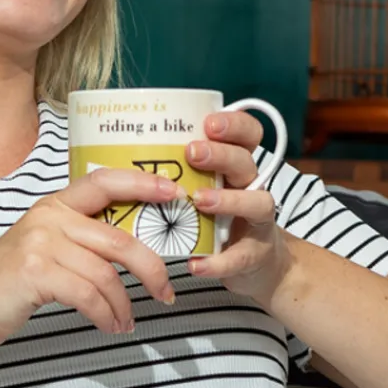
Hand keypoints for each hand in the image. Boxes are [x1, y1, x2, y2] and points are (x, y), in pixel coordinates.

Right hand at [0, 169, 183, 353]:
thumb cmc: (7, 285)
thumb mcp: (42, 249)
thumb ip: (77, 240)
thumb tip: (129, 251)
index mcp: (53, 206)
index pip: (105, 182)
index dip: (143, 184)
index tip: (174, 193)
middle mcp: (48, 218)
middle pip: (119, 240)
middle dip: (152, 269)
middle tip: (166, 293)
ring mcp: (40, 244)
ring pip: (106, 274)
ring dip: (124, 304)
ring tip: (126, 322)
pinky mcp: (35, 272)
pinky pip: (89, 295)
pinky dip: (106, 315)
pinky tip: (109, 326)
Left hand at [185, 110, 290, 306]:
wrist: (256, 264)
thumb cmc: (220, 220)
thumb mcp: (205, 190)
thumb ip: (180, 175)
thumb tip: (129, 155)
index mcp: (236, 167)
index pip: (247, 135)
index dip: (234, 124)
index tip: (209, 123)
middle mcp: (252, 188)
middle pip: (246, 161)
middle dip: (221, 154)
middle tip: (193, 152)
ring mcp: (258, 221)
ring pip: (257, 202)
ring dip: (229, 200)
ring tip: (200, 201)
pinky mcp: (255, 254)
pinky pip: (240, 256)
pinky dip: (218, 261)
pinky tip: (195, 263)